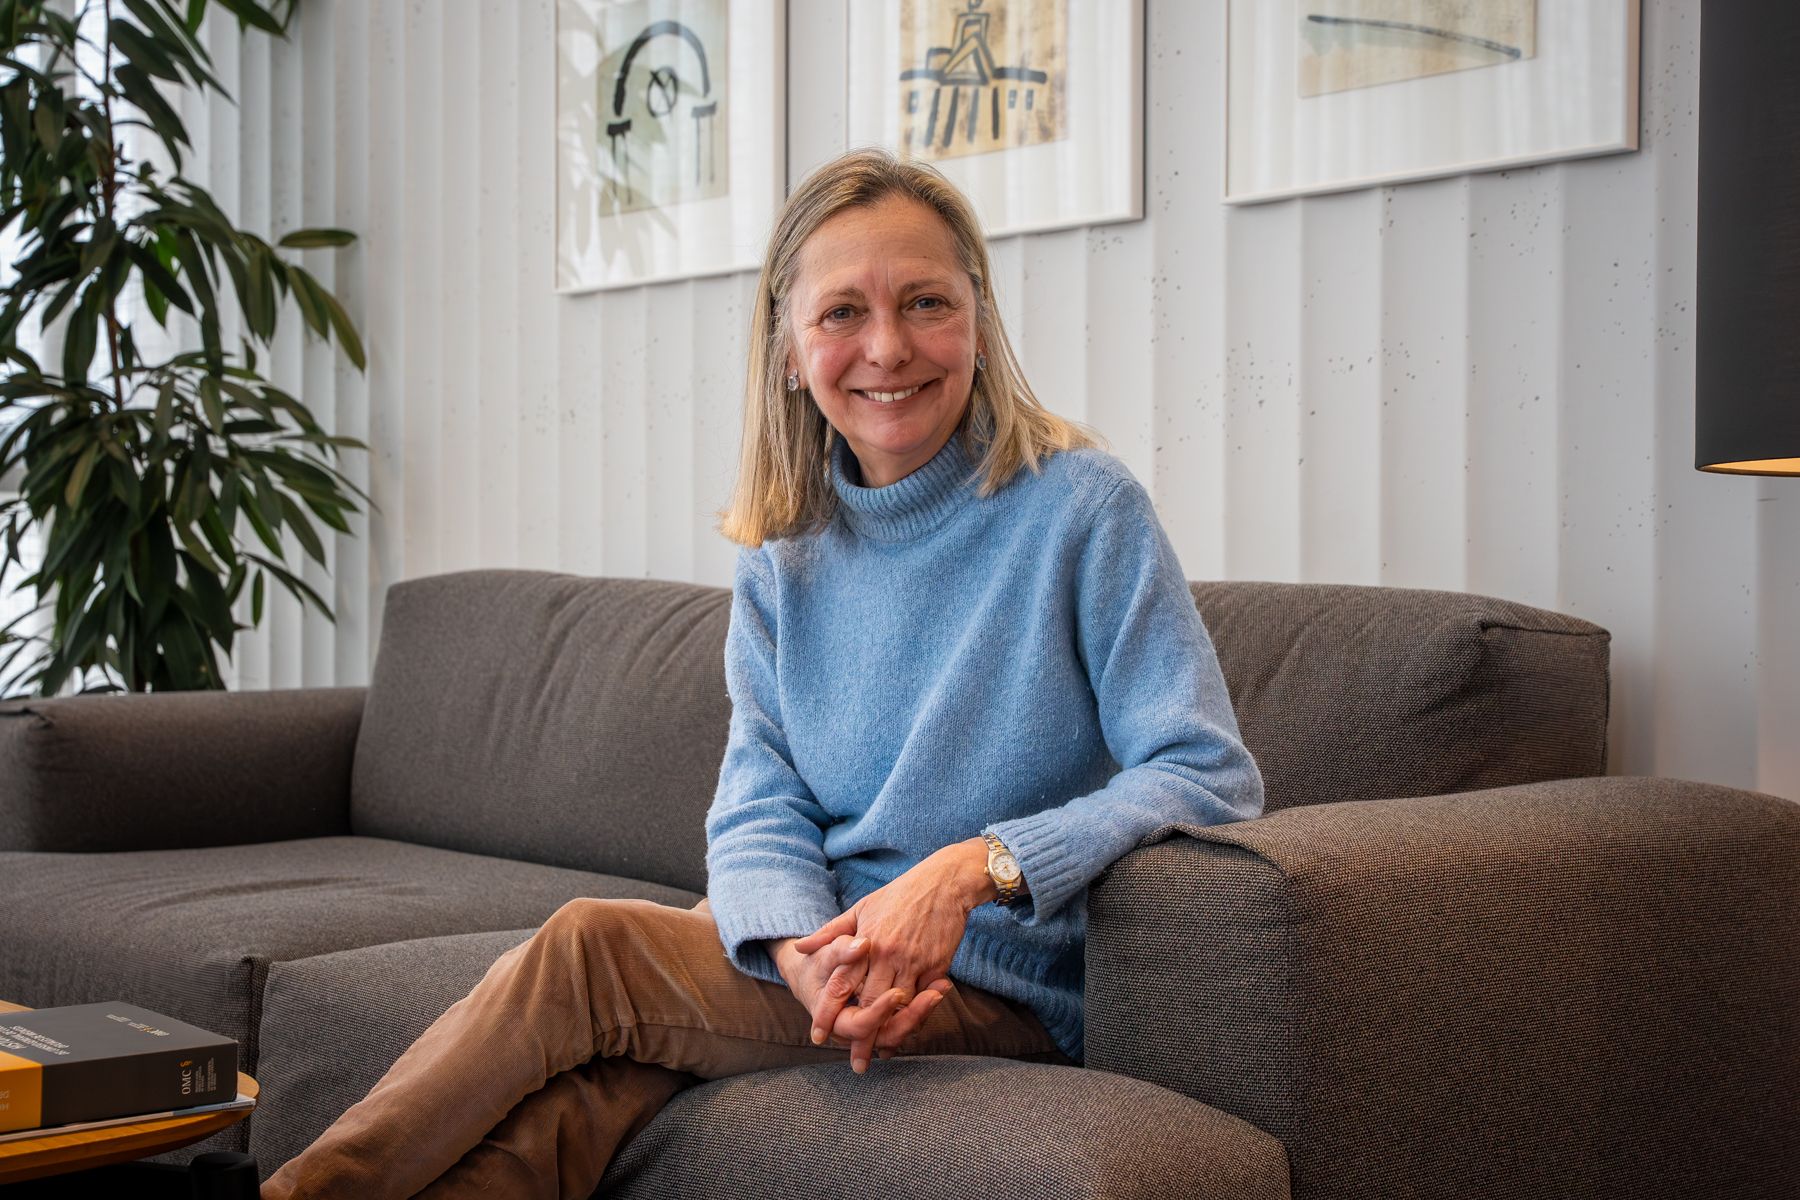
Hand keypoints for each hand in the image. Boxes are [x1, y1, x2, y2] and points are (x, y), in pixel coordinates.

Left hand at [790, 837, 992, 1069]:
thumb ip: (830, 933)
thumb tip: (799, 947)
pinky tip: (906, 1033)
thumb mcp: (861, 908)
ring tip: (878, 1054)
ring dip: (888, 1032)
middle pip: (869, 1004)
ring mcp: (914, 962)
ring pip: (898, 1007)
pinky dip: (915, 1017)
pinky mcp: (937, 967)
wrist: (945, 884)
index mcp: (866, 942)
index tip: (818, 1034)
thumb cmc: (899, 895)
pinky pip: (923, 1000)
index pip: (842, 983)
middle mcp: (888, 955)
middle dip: (860, 1035)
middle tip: (853, 1061)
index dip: (829, 1011)